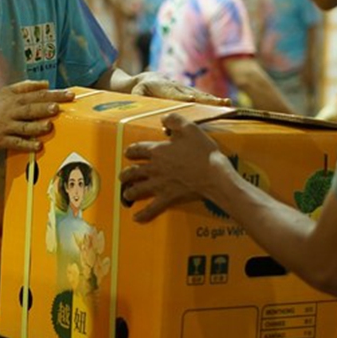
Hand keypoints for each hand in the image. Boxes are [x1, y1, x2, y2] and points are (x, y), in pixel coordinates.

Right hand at [0, 80, 74, 151]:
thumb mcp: (6, 92)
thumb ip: (26, 86)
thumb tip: (46, 83)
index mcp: (14, 98)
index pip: (37, 94)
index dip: (54, 94)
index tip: (69, 95)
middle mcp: (11, 111)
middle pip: (31, 108)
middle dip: (45, 108)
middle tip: (58, 108)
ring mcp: (6, 126)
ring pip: (24, 126)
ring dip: (37, 126)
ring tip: (49, 126)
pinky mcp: (1, 140)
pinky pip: (16, 142)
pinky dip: (27, 144)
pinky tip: (37, 146)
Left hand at [120, 113, 238, 222]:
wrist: (213, 174)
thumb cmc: (202, 151)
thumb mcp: (189, 128)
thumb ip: (174, 121)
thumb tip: (163, 120)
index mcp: (158, 151)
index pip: (137, 149)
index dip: (130, 151)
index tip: (128, 153)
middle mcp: (154, 168)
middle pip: (132, 171)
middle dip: (125, 174)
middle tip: (123, 176)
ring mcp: (159, 184)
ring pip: (136, 189)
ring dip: (129, 192)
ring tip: (127, 194)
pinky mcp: (167, 198)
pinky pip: (152, 208)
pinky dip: (143, 214)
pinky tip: (136, 218)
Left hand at [130, 72, 228, 105]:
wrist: (147, 79)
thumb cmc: (139, 89)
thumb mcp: (135, 92)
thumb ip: (138, 96)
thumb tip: (141, 101)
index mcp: (163, 87)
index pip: (173, 93)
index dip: (182, 96)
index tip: (192, 99)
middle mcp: (177, 86)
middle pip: (193, 93)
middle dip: (205, 98)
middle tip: (219, 102)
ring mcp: (185, 89)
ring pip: (201, 95)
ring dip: (213, 100)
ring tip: (227, 103)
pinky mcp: (190, 93)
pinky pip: (202, 98)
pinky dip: (213, 102)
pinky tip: (225, 106)